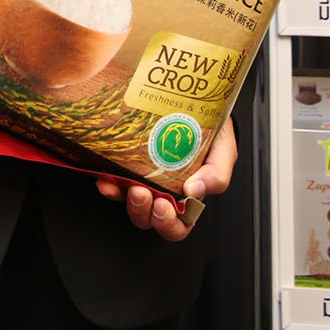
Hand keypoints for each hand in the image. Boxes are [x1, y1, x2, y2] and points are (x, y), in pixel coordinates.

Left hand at [94, 116, 234, 241]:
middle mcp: (163, 193)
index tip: (164, 206)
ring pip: (128, 201)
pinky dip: (109, 183)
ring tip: (128, 185)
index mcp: (187, 199)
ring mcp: (142, 179)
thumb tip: (195, 189)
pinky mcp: (126, 165)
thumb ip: (217, 174)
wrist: (196, 104)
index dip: (168, 224)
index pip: (177, 225)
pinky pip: (113, 180)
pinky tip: (107, 178)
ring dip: (125, 198)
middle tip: (142, 194)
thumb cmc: (214, 133)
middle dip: (142, 211)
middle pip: (148, 218)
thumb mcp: (223, 153)